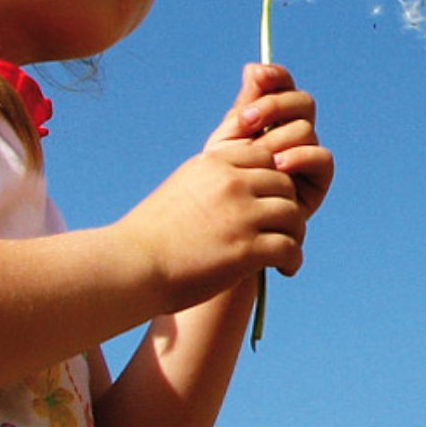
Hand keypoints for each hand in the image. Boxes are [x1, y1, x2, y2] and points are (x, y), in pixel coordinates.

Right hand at [115, 65, 332, 313]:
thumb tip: (240, 178)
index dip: (274, 179)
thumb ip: (213, 178)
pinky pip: (289, 247)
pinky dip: (293, 259)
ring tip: (287, 250)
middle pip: (284, 184)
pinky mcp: (247, 249)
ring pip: (292, 214)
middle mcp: (231, 183)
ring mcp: (241, 214)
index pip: (266, 157)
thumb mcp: (183, 187)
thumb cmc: (151, 235)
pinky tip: (286, 269)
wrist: (130, 267)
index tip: (270, 200)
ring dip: (295, 233)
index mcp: (215, 163)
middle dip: (287, 206)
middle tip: (285, 228)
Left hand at [206, 63, 333, 231]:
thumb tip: (253, 68)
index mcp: (271, 118)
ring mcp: (307, 154)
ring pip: (306, 129)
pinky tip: (278, 166)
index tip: (257, 76)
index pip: (283, 86)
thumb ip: (244, 107)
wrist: (222, 225)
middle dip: (273, 106)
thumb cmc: (221, 183)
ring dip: (279, 138)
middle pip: (301, 102)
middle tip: (245, 121)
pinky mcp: (318, 179)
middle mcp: (293, 132)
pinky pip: (321, 157)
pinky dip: (300, 157)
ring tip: (257, 155)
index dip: (276, 76)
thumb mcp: (227, 141)